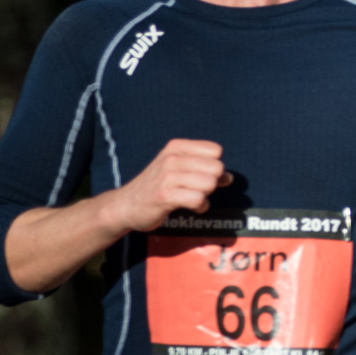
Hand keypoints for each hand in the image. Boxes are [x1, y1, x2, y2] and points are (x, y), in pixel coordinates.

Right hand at [110, 138, 231, 231]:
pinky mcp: (165, 196)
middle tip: (196, 188)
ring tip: (191, 197)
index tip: (201, 175)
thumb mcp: (178, 169)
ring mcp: (167, 177)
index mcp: (176, 147)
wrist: (125, 205)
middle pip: (217, 168)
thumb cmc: (157, 186)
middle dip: (212, 182)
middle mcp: (172, 158)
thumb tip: (230, 177)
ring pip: (210, 183)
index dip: (214, 166)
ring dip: (206, 195)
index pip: (216, 151)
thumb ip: (204, 169)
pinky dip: (200, 206)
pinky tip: (191, 207)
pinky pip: (199, 200)